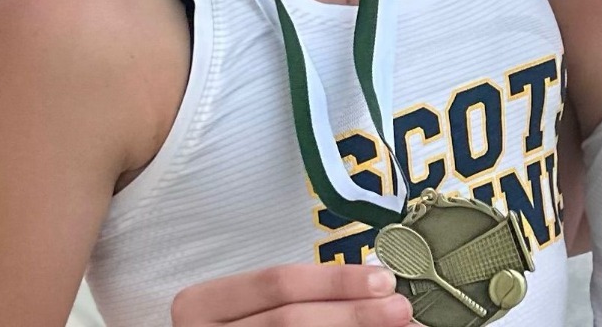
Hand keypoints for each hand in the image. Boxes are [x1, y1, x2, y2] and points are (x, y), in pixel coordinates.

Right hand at [170, 263, 412, 326]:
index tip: (383, 279)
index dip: (334, 281)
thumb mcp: (246, 309)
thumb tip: (373, 289)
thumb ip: (297, 298)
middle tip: (399, 308)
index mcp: (201, 303)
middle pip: (290, 320)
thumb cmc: (232, 326)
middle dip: (351, 313)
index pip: (277, 283)